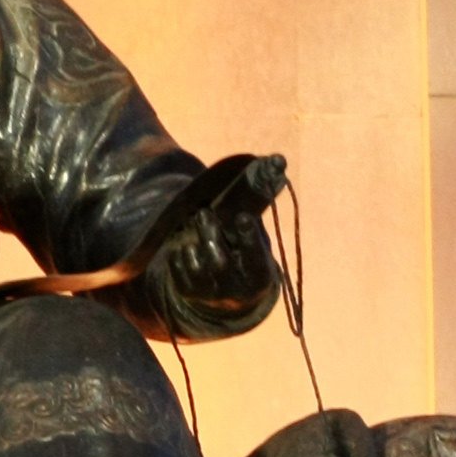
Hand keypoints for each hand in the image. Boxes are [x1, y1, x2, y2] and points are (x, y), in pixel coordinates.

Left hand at [152, 156, 283, 312]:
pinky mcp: (189, 292)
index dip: (249, 238)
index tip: (243, 217)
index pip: (254, 258)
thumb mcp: (255, 236)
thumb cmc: (245, 253)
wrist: (229, 297)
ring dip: (194, 239)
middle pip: (219, 262)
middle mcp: (235, 290)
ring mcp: (210, 293)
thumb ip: (259, 203)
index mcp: (258, 277)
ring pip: (197, 264)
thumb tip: (277, 159)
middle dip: (210, 234)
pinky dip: (180, 251)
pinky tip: (187, 242)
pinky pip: (178, 266)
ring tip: (198, 221)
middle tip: (204, 212)